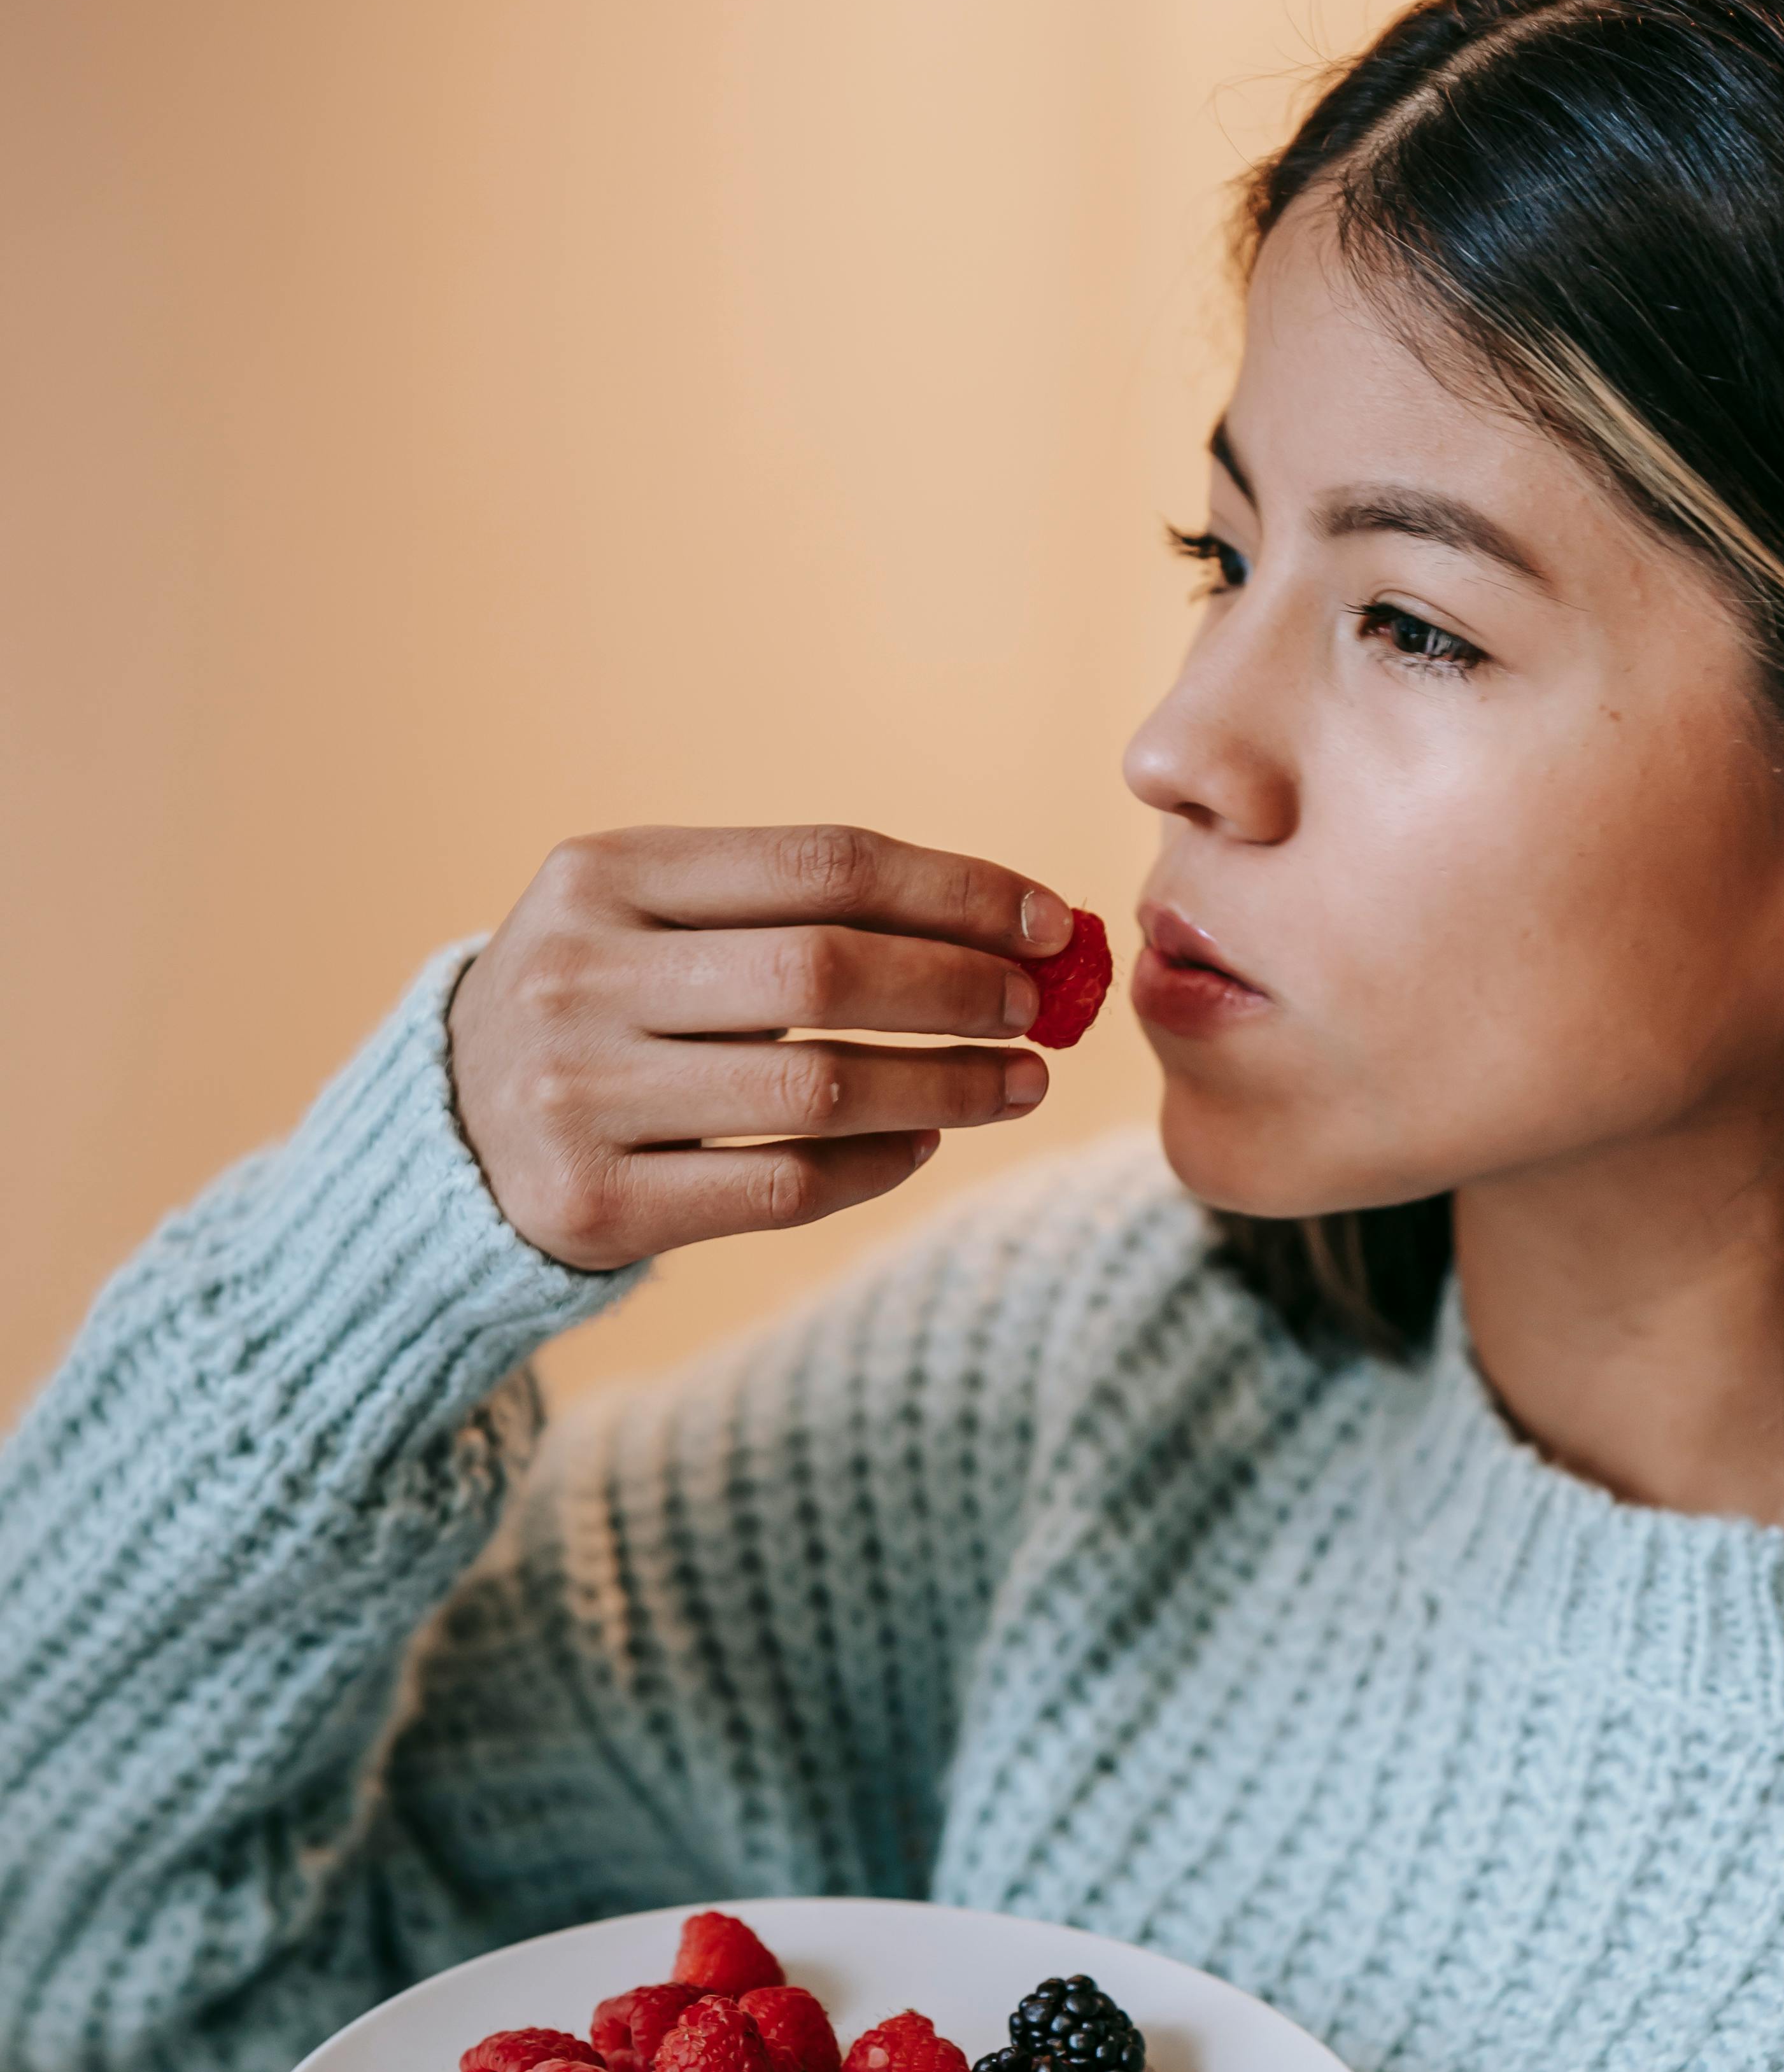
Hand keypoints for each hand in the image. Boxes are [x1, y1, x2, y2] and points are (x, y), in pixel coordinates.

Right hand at [447, 823, 1072, 1268]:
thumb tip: (1012, 931)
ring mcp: (577, 1096)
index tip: (1050, 921)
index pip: (823, 866)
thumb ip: (796, 911)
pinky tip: (927, 1143)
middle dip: (960, 990)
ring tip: (1022, 1084)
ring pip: (815, 1092)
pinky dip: (877, 1166)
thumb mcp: (653, 919)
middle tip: (1039, 1008)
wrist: (444, 1134)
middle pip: (825, 975)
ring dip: (946, 1088)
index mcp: (604, 874)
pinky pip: (781, 1187)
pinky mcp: (593, 1206)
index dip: (956, 892)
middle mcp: (578, 976)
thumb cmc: (603, 1006)